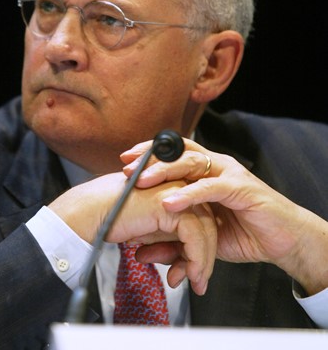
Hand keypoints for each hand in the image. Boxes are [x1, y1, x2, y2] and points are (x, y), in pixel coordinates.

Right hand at [49, 171, 216, 293]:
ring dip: (202, 262)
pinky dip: (196, 258)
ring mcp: (175, 193)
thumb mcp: (147, 230)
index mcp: (172, 187)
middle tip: (199, 282)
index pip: (199, 216)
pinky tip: (189, 274)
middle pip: (206, 222)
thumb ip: (167, 238)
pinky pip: (194, 235)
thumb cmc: (110, 217)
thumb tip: (182, 260)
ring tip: (195, 283)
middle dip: (204, 256)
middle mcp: (177, 185)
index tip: (197, 271)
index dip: (200, 245)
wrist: (90, 213)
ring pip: (205, 230)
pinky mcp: (171, 205)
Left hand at [121, 139, 327, 295]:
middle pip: (178, 151)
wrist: (281, 239)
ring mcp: (228, 173)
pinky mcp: (240, 188)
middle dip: (149, 157)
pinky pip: (210, 187)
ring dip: (164, 170)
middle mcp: (215, 165)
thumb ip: (171, 242)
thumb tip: (139, 253)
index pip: (172, 153)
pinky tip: (171, 201)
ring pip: (191, 162)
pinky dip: (189, 194)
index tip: (123, 162)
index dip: (148, 154)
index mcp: (204, 171)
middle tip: (126, 167)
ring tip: (142, 181)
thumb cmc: (243, 232)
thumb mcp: (199, 237)